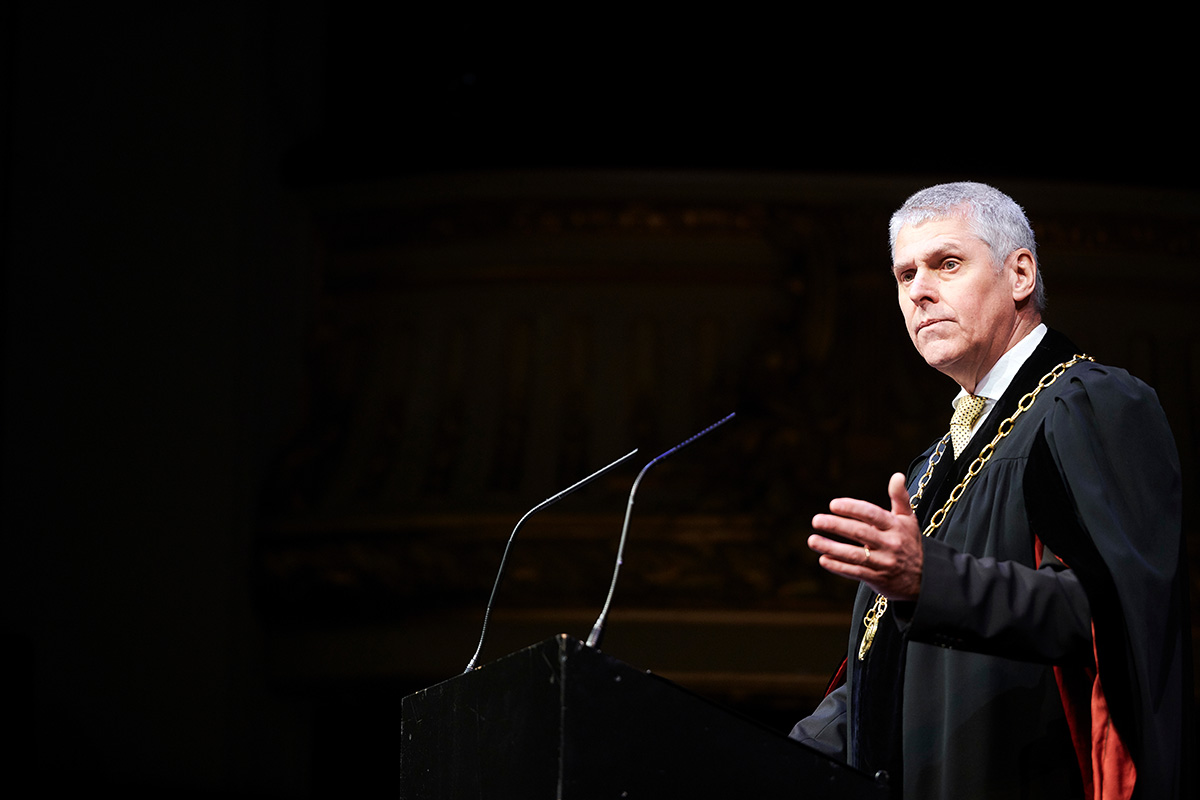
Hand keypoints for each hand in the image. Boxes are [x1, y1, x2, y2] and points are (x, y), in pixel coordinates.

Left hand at [807, 472, 923, 600]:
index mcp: (895, 527)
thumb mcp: (908, 520)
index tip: (833, 504)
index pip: (872, 514)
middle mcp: (890, 544)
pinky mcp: (877, 579)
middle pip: (860, 533)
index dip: (852, 508)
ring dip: (831, 547)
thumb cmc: (910, 543)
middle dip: (836, 525)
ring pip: (854, 554)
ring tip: (812, 540)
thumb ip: (900, 498)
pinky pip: (855, 572)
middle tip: (816, 520)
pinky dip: (838, 567)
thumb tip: (897, 476)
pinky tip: (823, 559)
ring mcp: (883, 563)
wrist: (925, 579)